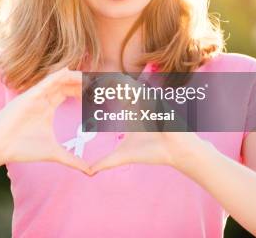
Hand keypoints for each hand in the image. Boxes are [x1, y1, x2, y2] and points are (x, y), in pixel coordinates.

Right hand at [0, 66, 90, 173]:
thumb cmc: (22, 148)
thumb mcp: (54, 153)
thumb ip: (72, 159)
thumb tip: (89, 171)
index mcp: (47, 107)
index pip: (69, 92)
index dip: (84, 90)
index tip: (100, 94)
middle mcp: (42, 98)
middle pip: (67, 83)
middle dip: (84, 82)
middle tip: (102, 84)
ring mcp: (36, 95)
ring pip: (59, 79)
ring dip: (76, 77)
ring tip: (92, 79)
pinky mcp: (29, 95)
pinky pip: (47, 81)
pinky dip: (61, 76)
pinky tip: (73, 74)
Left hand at [89, 74, 207, 173]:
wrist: (176, 152)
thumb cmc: (152, 152)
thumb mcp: (122, 156)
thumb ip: (106, 162)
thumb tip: (89, 172)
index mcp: (128, 110)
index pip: (110, 95)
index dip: (96, 91)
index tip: (79, 93)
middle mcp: (137, 102)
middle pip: (115, 86)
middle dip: (99, 84)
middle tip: (80, 83)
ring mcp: (147, 99)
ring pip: (125, 84)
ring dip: (110, 82)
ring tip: (94, 83)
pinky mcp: (155, 99)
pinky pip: (138, 88)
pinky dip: (125, 86)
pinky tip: (113, 86)